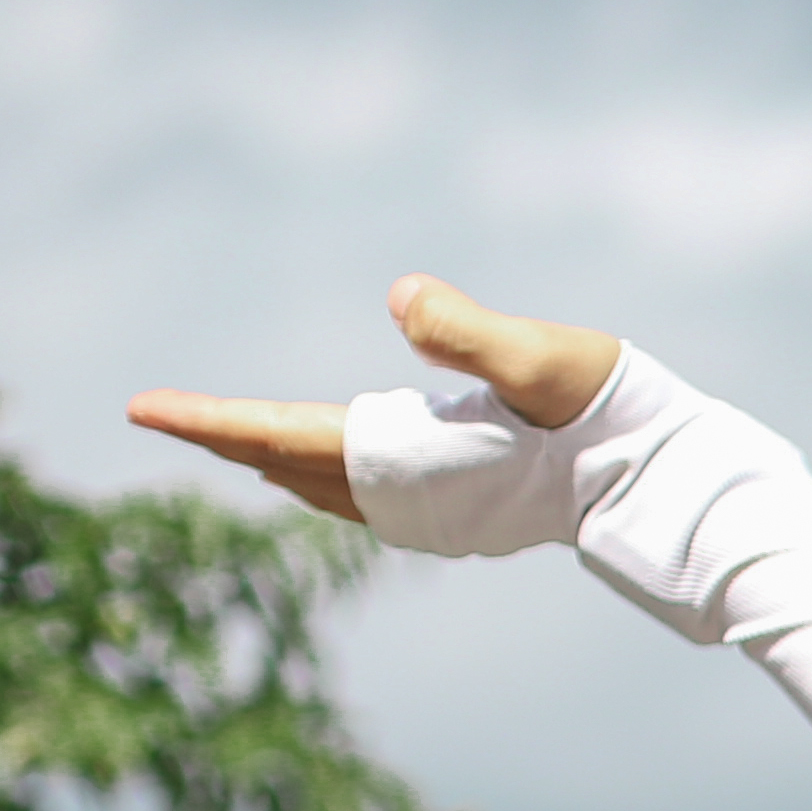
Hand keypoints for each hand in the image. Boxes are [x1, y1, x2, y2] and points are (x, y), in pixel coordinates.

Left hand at [126, 277, 624, 521]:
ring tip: (222, 437)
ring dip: (271, 458)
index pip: (285, 435)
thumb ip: (469, 333)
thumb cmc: (612, 414)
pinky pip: (364, 494)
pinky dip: (321, 473)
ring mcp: (439, 509)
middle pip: (292, 464)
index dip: (209, 422)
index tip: (140, 410)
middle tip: (155, 414)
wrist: (671, 487)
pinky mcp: (466, 506)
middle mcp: (413, 494)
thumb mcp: (543, 356)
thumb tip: (399, 301)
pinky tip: (320, 466)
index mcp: (412, 459)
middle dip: (225, 438)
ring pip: (325, 485)